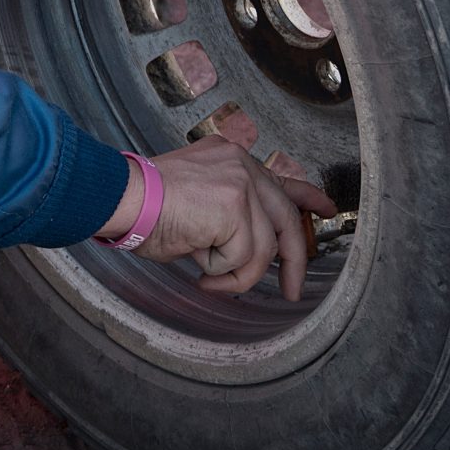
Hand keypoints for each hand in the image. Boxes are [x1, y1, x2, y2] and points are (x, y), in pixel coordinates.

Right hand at [93, 136, 337, 300]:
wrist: (122, 197)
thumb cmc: (144, 205)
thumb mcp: (195, 201)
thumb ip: (227, 214)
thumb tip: (247, 249)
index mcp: (232, 160)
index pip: (281, 180)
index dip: (309, 198)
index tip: (327, 210)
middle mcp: (242, 165)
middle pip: (287, 218)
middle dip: (294, 260)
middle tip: (293, 289)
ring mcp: (241, 183)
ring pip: (263, 248)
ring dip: (236, 274)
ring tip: (208, 276)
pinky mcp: (235, 207)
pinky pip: (244, 258)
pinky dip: (221, 272)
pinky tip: (198, 263)